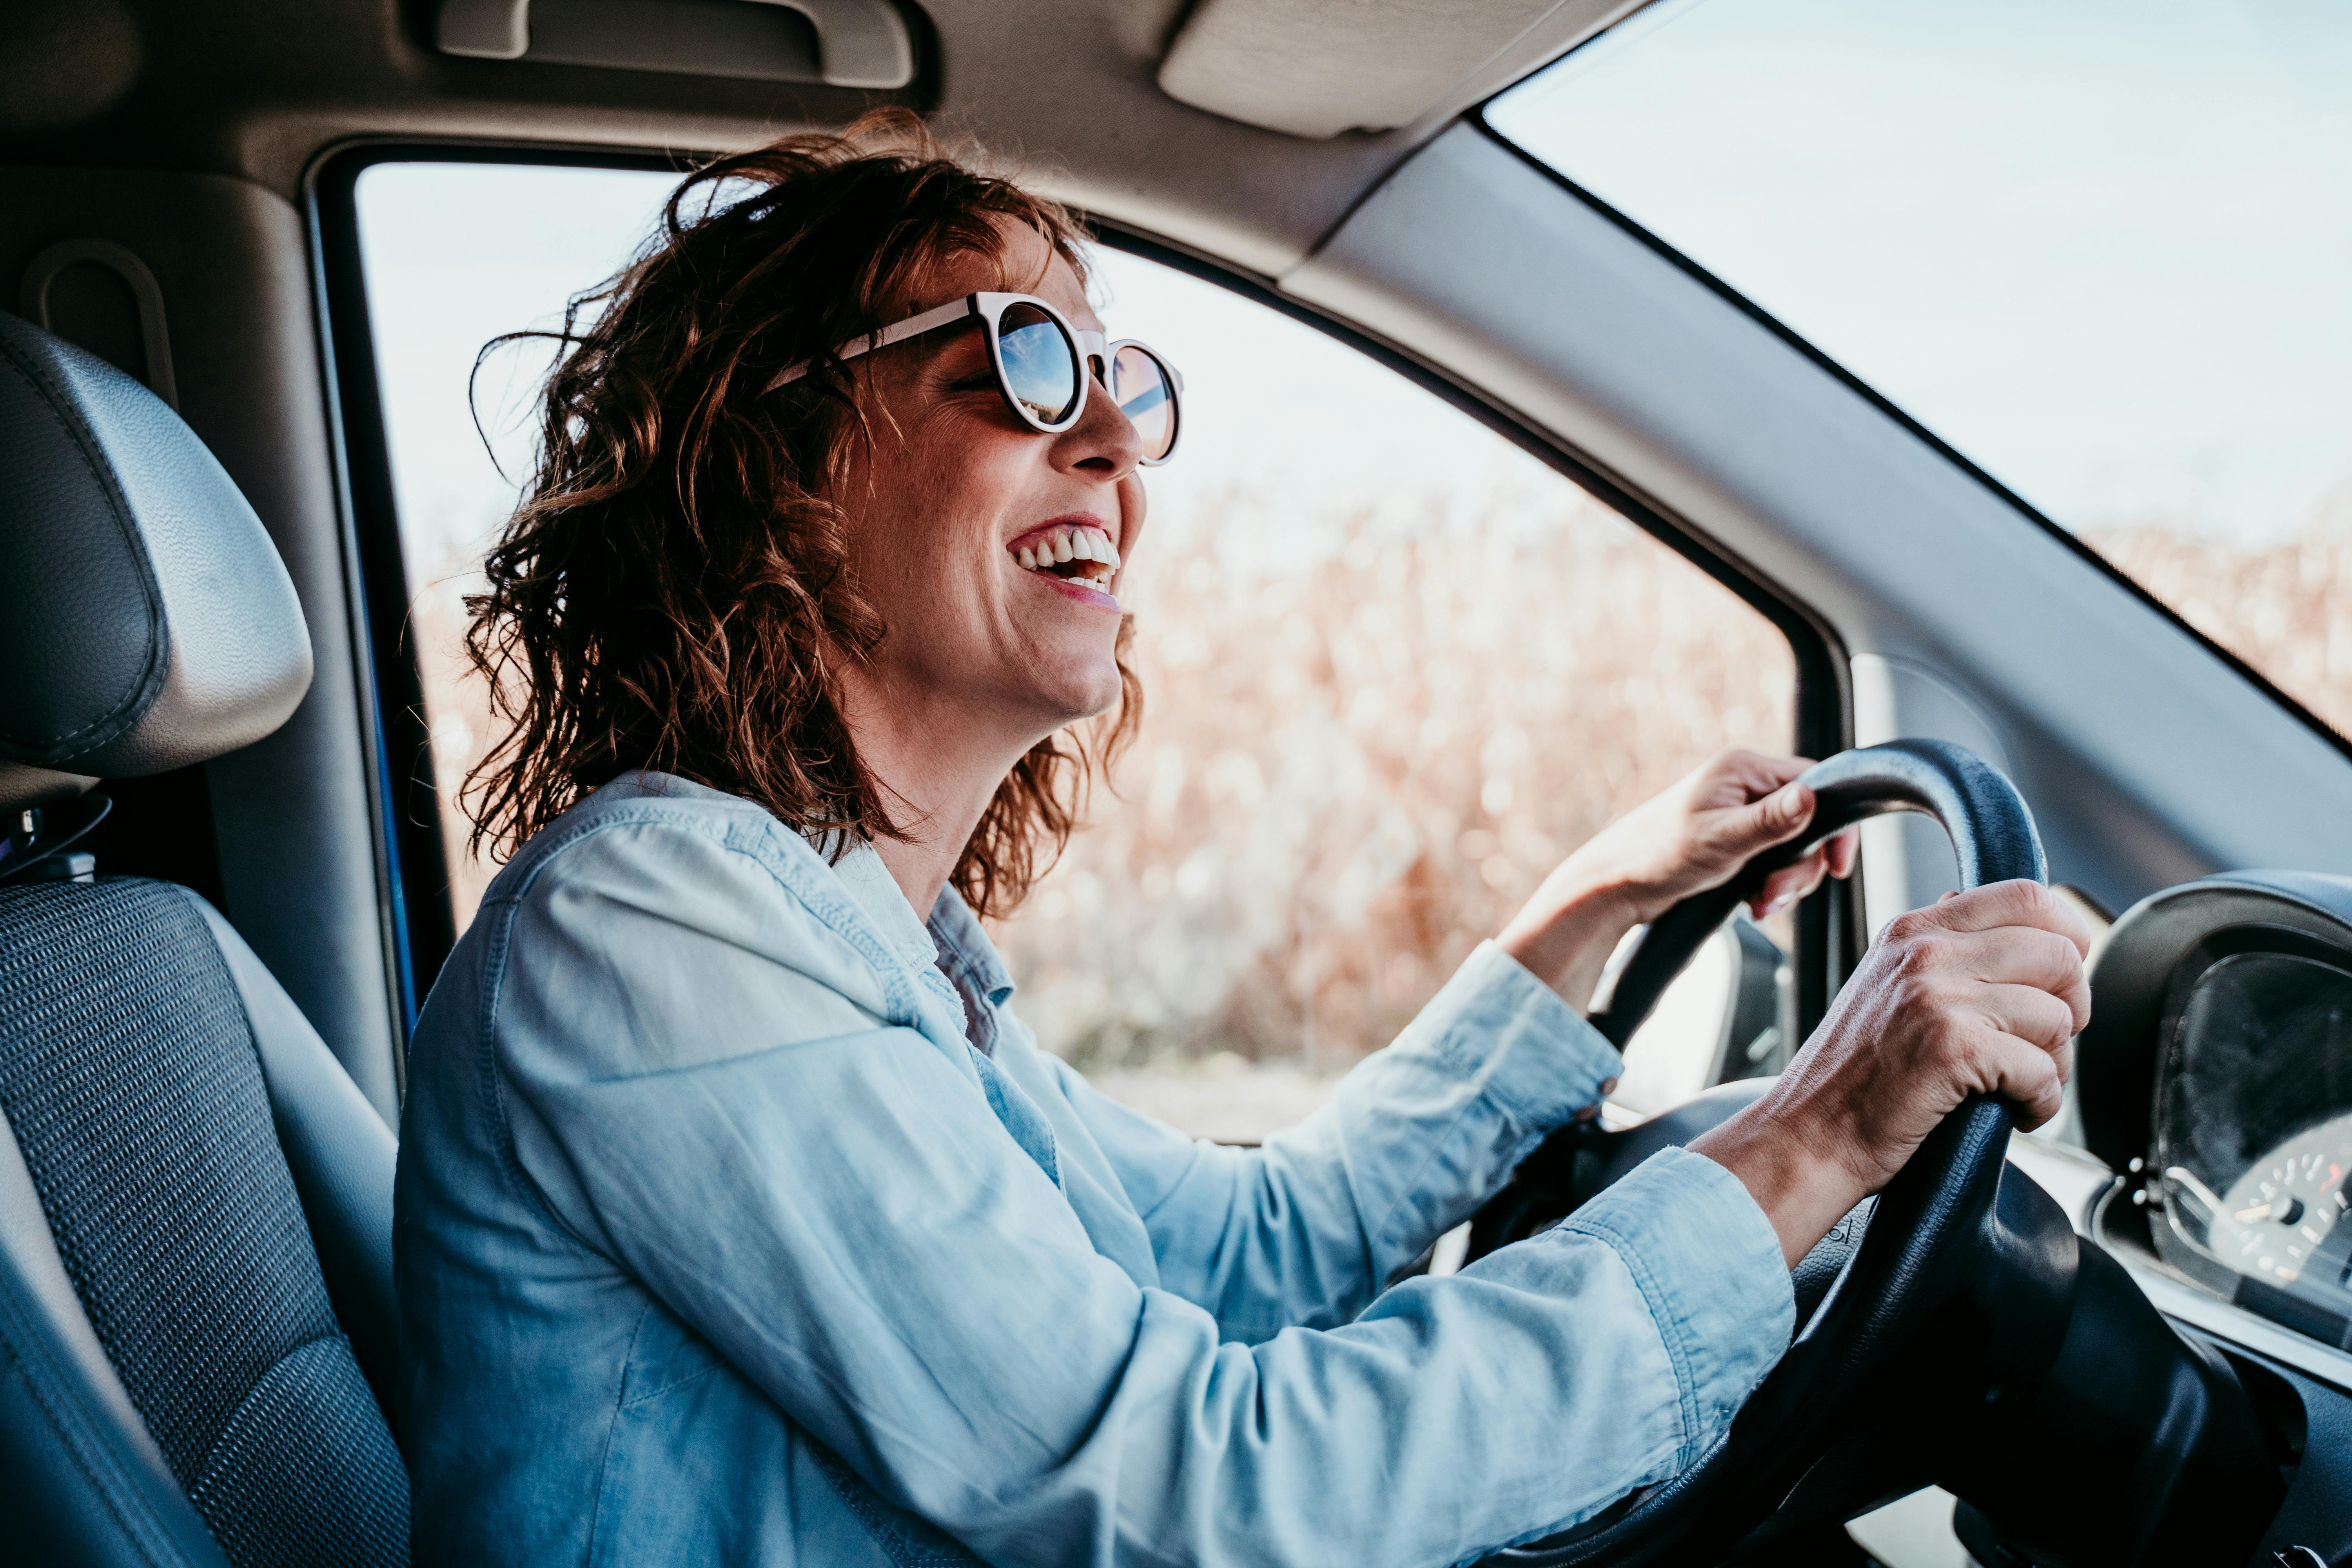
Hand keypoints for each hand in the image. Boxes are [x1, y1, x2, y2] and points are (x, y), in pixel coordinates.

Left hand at [1497, 749, 1857, 1009]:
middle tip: (1775, 894)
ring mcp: (1740, 813)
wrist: (1616, 885)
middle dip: (1801, 866)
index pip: (1817, 783)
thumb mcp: (1721, 839)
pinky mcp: (1734, 841)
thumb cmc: (1658, 855)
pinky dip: (1770, 886)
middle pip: (1809, 822)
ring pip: (1794, 847)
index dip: (1835, 825)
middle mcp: (1745, 785)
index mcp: (1744, 768)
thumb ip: (1770, 821)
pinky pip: (1773, 862)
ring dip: (1785, 882)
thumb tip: (1811, 798)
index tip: (1837, 866)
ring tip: (1760, 903)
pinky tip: (1753, 904)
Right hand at [1690, 881, 2092, 1265]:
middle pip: (2057, 954)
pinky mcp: (1951, 1048)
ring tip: (2019, 1086)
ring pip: (2056, 1017)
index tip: (2065, 977)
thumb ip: (1938, 950)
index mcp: (1912, 930)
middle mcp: (1924, 952)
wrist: (1807, 1136)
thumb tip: (1994, 918)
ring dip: (2055, 1064)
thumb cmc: (1850, 1077)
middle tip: (2046, 1045)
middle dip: (2073, 1007)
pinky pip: (2042, 1070)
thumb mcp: (1884, 985)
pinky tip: (2015, 1112)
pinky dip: (2041, 1102)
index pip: (2024, 896)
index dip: (2067, 933)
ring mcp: (1936, 996)